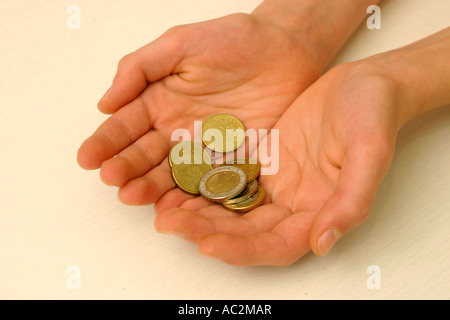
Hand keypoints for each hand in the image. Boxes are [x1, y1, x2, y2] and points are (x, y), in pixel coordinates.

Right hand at [77, 13, 319, 204]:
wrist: (286, 52)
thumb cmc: (234, 40)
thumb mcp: (181, 44)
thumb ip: (141, 68)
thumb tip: (105, 103)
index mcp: (160, 102)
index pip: (126, 126)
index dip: (106, 141)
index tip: (88, 157)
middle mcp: (177, 130)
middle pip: (145, 155)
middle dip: (126, 167)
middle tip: (112, 179)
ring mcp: (203, 149)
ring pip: (172, 174)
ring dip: (151, 186)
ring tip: (134, 196)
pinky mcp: (231, 161)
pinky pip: (208, 182)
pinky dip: (191, 195)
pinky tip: (174, 205)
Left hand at [154, 61, 399, 265]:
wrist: (362, 84)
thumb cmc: (372, 114)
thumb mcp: (369, 152)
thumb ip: (351, 201)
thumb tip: (323, 243)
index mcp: (318, 212)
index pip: (277, 245)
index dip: (243, 250)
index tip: (207, 244)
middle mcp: (293, 206)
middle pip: (245, 232)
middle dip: (206, 232)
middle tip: (169, 223)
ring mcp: (275, 186)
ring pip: (231, 211)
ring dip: (198, 214)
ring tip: (164, 210)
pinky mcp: (262, 164)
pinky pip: (228, 182)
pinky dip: (203, 187)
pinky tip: (179, 184)